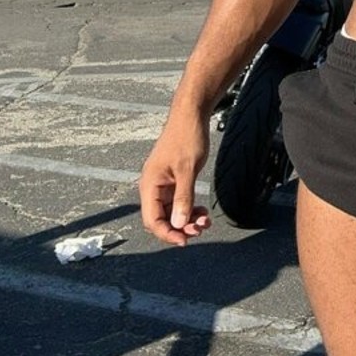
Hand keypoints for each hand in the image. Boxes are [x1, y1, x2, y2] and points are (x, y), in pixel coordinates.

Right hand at [139, 116, 212, 245]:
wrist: (191, 114)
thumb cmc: (187, 137)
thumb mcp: (187, 169)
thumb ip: (184, 197)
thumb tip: (179, 225)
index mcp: (150, 185)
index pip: (151, 220)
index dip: (167, 234)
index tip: (185, 241)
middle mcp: (153, 187)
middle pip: (161, 219)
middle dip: (180, 228)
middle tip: (201, 229)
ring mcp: (163, 184)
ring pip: (172, 212)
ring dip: (187, 220)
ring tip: (205, 221)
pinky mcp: (174, 180)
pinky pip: (179, 202)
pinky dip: (190, 209)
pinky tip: (202, 211)